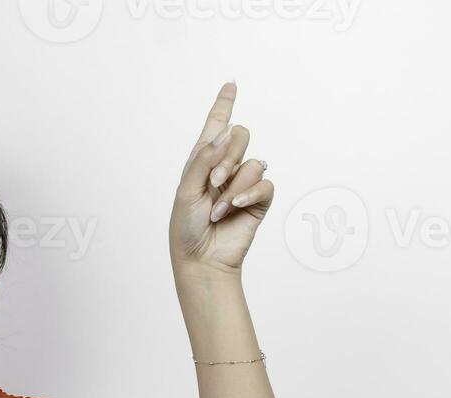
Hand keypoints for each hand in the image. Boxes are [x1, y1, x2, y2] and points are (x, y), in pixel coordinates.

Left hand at [169, 81, 273, 276]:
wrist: (201, 258)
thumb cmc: (186, 227)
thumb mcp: (186, 190)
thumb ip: (204, 159)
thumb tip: (226, 133)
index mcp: (203, 161)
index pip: (215, 127)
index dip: (224, 105)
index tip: (231, 84)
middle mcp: (225, 168)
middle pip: (240, 135)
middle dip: (227, 155)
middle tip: (213, 182)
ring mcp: (243, 183)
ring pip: (253, 161)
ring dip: (234, 185)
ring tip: (218, 208)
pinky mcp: (259, 200)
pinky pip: (264, 182)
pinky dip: (249, 194)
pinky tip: (235, 207)